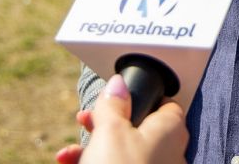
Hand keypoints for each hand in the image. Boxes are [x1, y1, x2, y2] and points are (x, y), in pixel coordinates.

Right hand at [55, 74, 187, 163]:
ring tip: (69, 153)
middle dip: (104, 124)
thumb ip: (114, 104)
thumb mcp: (110, 131)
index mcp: (170, 129)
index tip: (112, 97)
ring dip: (92, 147)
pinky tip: (70, 163)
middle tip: (84, 121)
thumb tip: (118, 84)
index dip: (137, 97)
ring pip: (123, 151)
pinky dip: (96, 163)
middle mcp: (168, 152)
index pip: (163, 103)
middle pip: (137, 127)